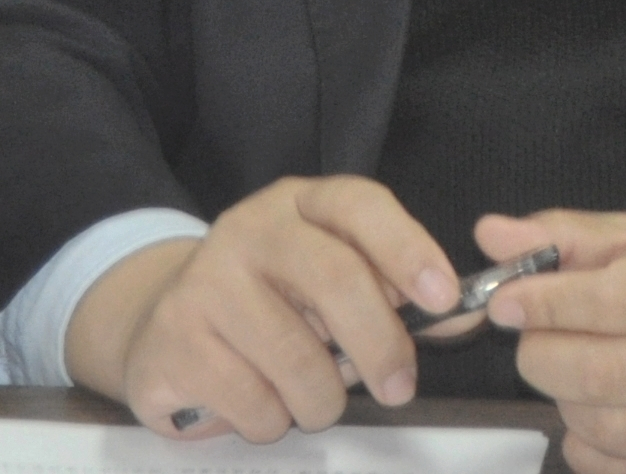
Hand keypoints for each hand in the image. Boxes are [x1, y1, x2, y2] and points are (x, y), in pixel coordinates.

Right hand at [63, 176, 461, 441]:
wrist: (162, 324)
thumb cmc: (269, 303)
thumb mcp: (330, 280)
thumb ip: (394, 295)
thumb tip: (463, 317)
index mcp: (298, 204)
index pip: (360, 205)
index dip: (407, 248)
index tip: (444, 299)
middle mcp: (249, 230)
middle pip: (335, 280)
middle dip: (381, 344)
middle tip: (399, 387)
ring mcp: (205, 282)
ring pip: (298, 360)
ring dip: (322, 400)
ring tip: (312, 397)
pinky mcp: (175, 340)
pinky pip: (255, 403)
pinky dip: (272, 420)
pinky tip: (259, 401)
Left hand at [476, 211, 625, 473]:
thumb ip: (574, 235)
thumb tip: (491, 234)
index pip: (610, 302)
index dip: (543, 305)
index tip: (504, 301)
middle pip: (600, 374)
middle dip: (541, 356)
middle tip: (532, 337)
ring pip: (605, 428)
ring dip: (562, 400)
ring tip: (569, 369)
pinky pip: (623, 472)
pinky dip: (586, 446)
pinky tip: (592, 412)